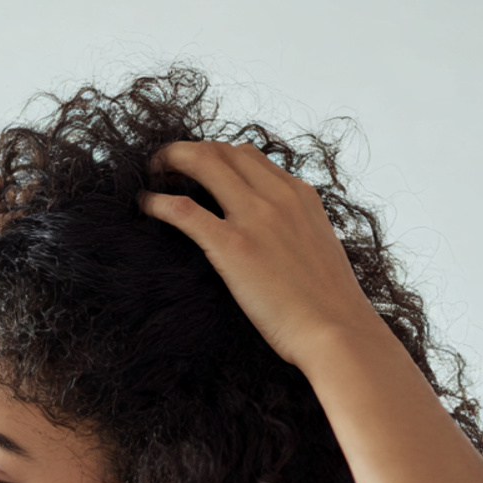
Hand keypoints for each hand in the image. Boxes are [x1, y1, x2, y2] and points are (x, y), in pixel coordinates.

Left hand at [138, 142, 379, 368]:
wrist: (337, 332)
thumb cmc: (331, 307)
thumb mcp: (321, 251)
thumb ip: (298, 233)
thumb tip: (281, 242)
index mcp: (301, 196)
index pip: (251, 156)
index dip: (218, 156)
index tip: (201, 168)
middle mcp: (277, 197)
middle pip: (223, 150)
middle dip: (189, 150)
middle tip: (167, 166)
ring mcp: (254, 218)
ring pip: (202, 163)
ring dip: (170, 161)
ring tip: (153, 175)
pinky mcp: (232, 247)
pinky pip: (183, 210)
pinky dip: (158, 202)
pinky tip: (145, 205)